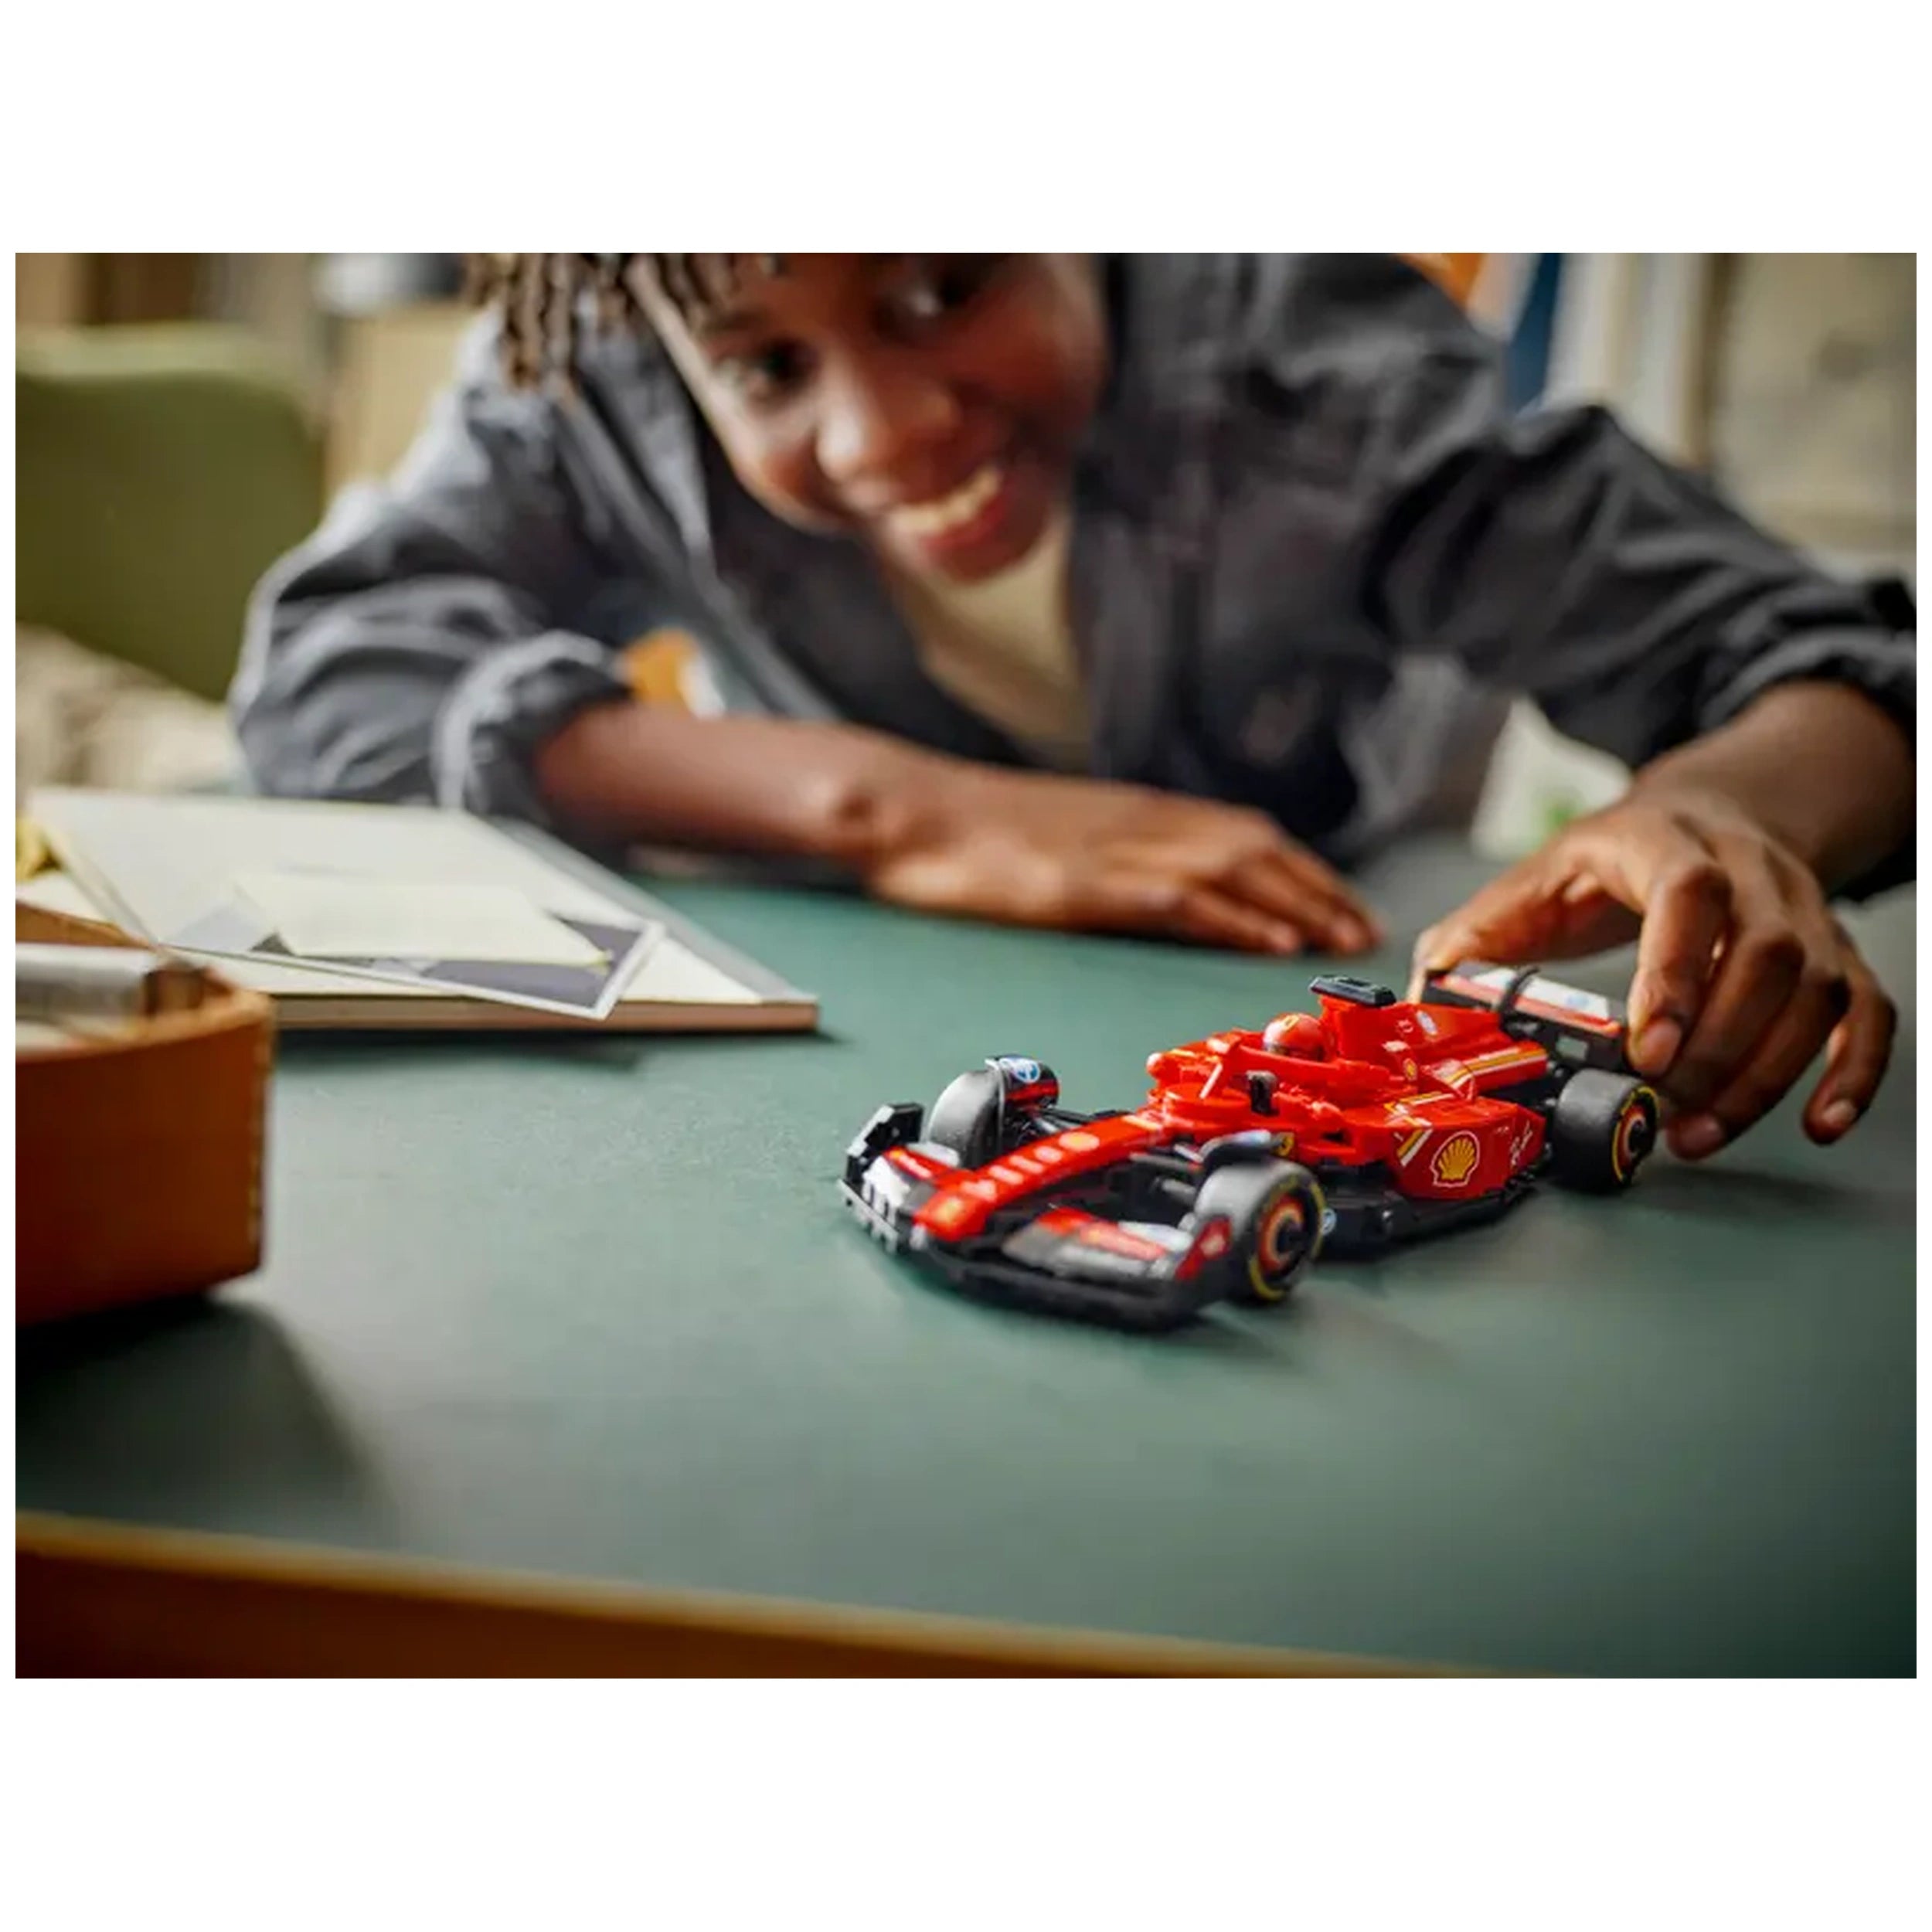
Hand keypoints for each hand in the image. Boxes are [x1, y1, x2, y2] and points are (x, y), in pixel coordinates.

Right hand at [866, 766, 1380, 955]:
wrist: (905, 808)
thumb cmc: (965, 828)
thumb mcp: (1054, 832)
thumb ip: (1107, 849)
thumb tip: (1150, 882)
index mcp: (1134, 808)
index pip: (1241, 829)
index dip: (1301, 866)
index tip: (1343, 902)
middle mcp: (1139, 821)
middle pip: (1256, 847)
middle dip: (1318, 889)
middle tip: (1366, 931)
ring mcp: (1113, 850)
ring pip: (1234, 869)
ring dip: (1298, 905)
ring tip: (1342, 942)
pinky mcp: (1084, 885)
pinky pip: (1178, 899)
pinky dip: (1234, 919)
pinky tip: (1270, 943)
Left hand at [1410, 790, 1896, 1156]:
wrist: (1715, 808)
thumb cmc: (1615, 857)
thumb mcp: (1538, 876)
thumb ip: (1478, 935)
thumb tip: (1426, 998)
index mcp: (1666, 843)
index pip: (1688, 896)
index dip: (1672, 973)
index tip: (1645, 1051)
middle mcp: (1754, 872)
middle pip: (1764, 957)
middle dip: (1715, 1047)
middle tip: (1662, 1109)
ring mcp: (1804, 912)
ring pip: (1816, 993)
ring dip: (1763, 1075)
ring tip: (1698, 1132)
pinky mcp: (1836, 953)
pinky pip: (1867, 1012)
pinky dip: (1854, 1072)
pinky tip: (1820, 1124)